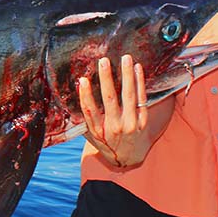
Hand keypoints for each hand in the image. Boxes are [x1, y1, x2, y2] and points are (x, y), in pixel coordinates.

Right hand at [77, 55, 157, 169]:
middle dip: (106, 79)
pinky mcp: (143, 121)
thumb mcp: (92, 134)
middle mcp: (115, 127)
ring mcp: (131, 124)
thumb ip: (85, 117)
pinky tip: (137, 69)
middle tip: (104, 61)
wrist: (129, 158)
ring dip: (126, 75)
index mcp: (98, 130)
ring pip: (129, 96)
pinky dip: (139, 82)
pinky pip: (142, 98)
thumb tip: (74, 94)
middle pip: (110, 100)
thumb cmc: (106, 142)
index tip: (83, 80)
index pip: (90, 111)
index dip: (86, 95)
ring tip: (125, 58)